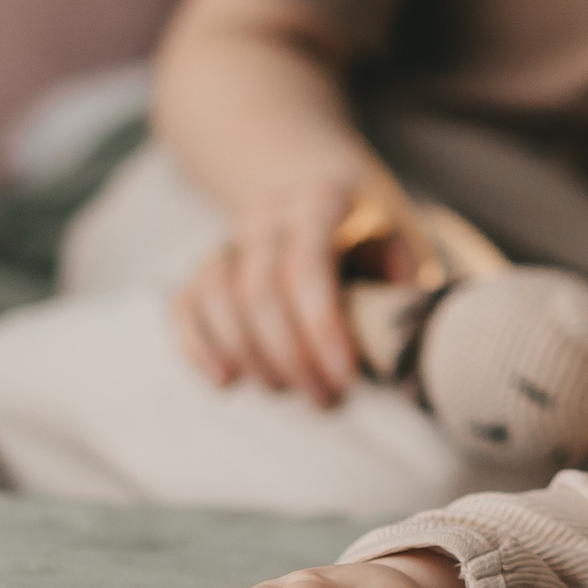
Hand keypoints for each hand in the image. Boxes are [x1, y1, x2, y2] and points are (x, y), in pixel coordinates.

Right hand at [170, 174, 383, 406]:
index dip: (322, 328)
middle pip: (258, 290)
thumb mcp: (402, 246)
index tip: (346, 378)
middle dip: (290, 356)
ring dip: (248, 356)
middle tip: (324, 399)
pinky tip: (227, 381)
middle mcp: (267, 214)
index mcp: (321, 202)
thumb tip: (400, 352)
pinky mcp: (206, 264)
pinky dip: (198, 346)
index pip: (308, 267)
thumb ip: (399, 290)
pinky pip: (185, 304)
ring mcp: (231, 237)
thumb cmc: (375, 234)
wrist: (324, 188)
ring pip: (215, 296)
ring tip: (285, 390)